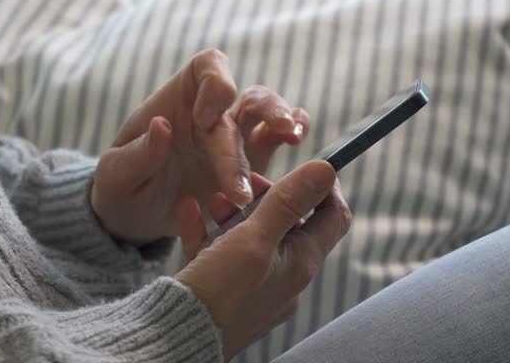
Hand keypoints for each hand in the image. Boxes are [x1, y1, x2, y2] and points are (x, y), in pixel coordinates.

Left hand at [91, 49, 308, 244]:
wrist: (137, 218)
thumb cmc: (121, 187)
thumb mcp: (115, 176)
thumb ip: (137, 154)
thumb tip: (162, 126)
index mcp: (179, 100)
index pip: (208, 67)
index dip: (215, 85)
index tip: (205, 119)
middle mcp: (211, 112)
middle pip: (247, 95)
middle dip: (264, 113)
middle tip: (278, 133)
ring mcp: (235, 137)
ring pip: (269, 113)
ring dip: (283, 120)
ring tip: (293, 136)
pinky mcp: (251, 163)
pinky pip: (276, 141)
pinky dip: (293, 133)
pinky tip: (298, 140)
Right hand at [175, 160, 351, 360]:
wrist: (175, 340)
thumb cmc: (220, 292)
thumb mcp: (256, 238)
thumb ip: (288, 203)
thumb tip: (325, 170)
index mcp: (301, 264)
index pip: (333, 218)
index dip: (322, 189)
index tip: (302, 170)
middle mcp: (285, 277)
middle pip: (289, 224)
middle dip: (267, 197)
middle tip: (245, 183)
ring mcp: (256, 287)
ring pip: (252, 237)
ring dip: (234, 212)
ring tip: (213, 199)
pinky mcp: (225, 294)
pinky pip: (220, 254)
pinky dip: (207, 231)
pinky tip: (188, 211)